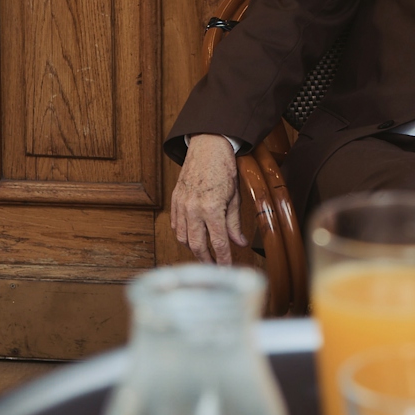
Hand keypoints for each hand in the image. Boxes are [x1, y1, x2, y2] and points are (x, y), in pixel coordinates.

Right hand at [170, 134, 245, 263]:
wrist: (207, 146)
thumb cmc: (224, 168)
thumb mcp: (235, 196)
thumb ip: (235, 222)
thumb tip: (240, 242)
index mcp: (212, 209)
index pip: (218, 243)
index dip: (223, 259)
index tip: (227, 268)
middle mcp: (193, 209)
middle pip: (197, 246)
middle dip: (207, 261)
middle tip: (215, 268)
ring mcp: (181, 205)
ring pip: (183, 238)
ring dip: (194, 249)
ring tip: (205, 255)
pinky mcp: (175, 200)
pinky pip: (175, 226)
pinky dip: (182, 236)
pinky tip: (191, 238)